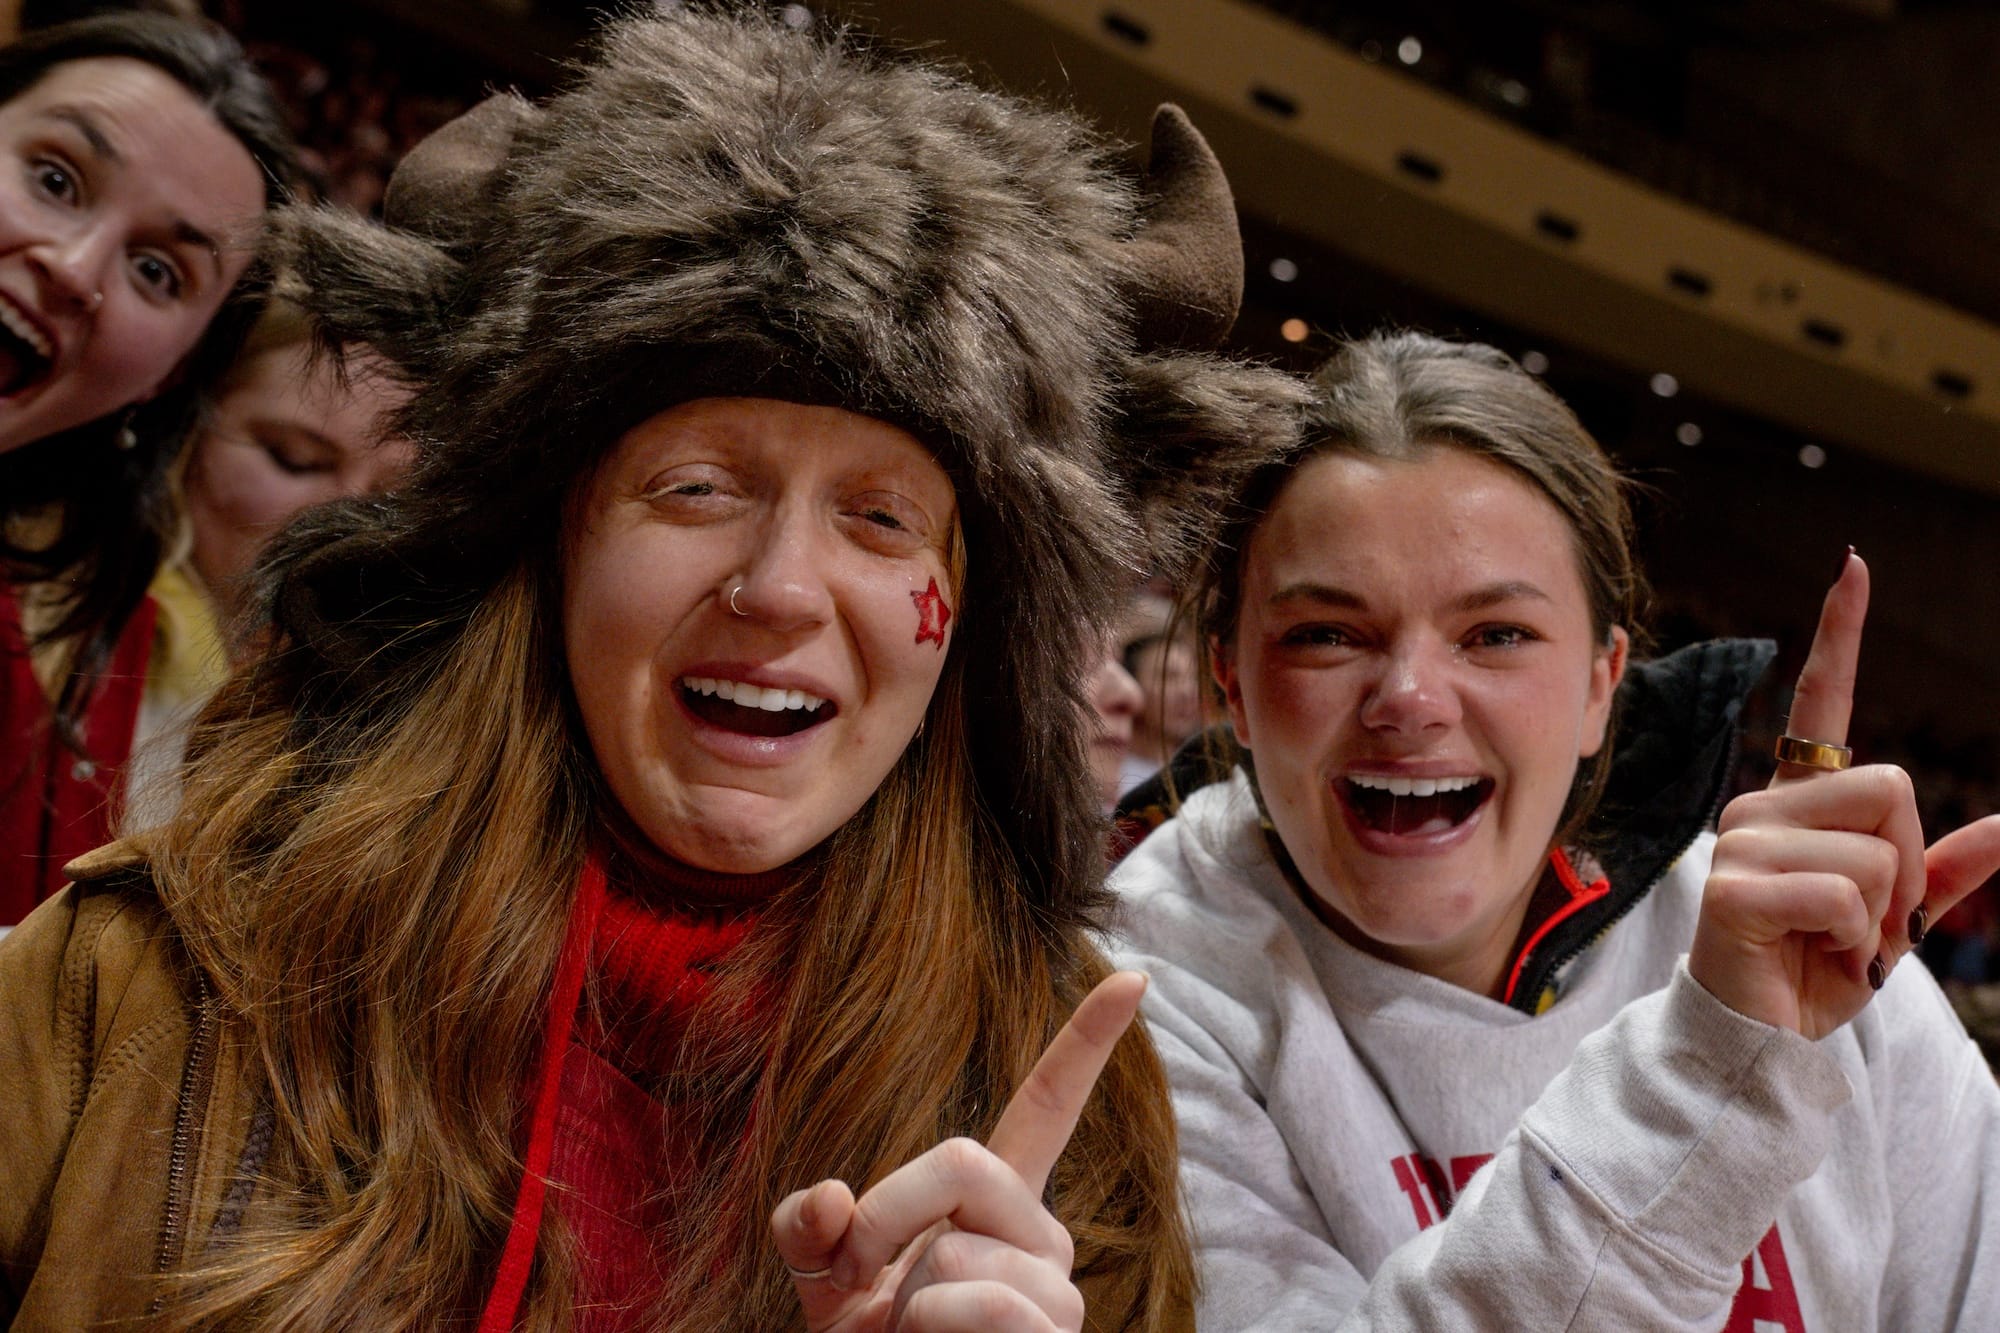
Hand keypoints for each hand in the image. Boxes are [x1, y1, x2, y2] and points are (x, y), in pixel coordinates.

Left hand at [769, 971, 1146, 1331]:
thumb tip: (830, 1198)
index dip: (1087, 1042)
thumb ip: (806, 1226)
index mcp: (995, 1206)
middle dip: (885, 1213)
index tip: (1134, 976)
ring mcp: (1055, 1295)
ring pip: (954, 1251)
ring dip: (901, 1303)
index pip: (1047, 1106)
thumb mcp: (820, 1278)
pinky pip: (976, 1306)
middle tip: (861, 1281)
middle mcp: (1041, 1239)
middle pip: (964, 1160)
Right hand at [1690, 553, 1999, 1037]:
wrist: (1767, 1037)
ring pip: (1877, 849)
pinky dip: (1855, 939)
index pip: (1821, 702)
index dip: (1840, 634)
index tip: (1853, 566)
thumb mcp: (1900, 916)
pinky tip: (1815, 953)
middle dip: (1908, 866)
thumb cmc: (1818, 967)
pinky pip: (1845, 893)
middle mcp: (1763, 806)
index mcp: (1800, 801)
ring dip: (1883, 914)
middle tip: (1868, 920)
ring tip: (1835, 941)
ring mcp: (1743, 842)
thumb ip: (1948, 869)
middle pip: (1890, 787)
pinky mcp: (1733, 887)